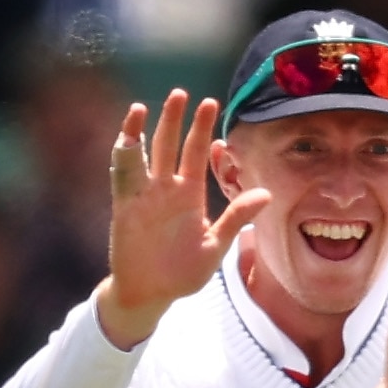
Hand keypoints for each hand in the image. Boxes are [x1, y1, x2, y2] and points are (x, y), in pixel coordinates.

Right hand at [103, 88, 262, 345]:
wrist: (149, 295)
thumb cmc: (182, 274)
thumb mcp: (214, 247)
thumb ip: (236, 218)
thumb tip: (266, 194)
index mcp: (190, 196)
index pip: (198, 155)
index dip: (203, 132)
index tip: (211, 105)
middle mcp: (166, 190)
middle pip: (170, 146)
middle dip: (176, 120)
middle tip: (182, 93)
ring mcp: (144, 196)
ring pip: (144, 154)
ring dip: (144, 131)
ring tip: (144, 106)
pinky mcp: (124, 206)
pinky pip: (122, 176)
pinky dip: (123, 156)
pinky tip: (126, 137)